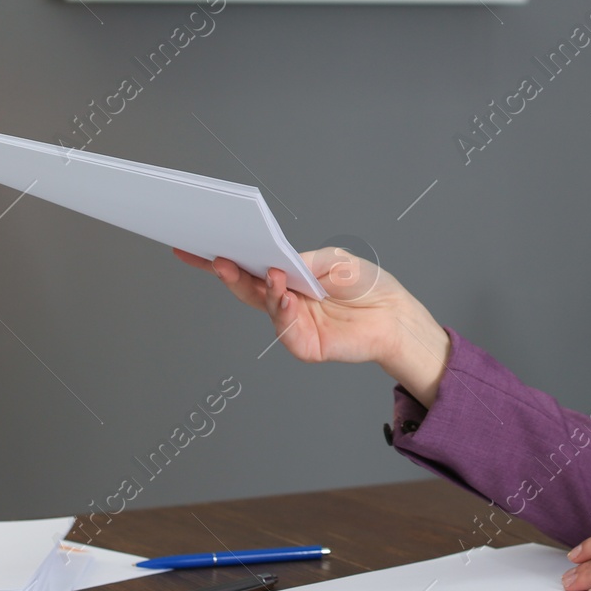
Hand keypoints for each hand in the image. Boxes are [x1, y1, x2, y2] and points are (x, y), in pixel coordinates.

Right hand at [172, 245, 450, 405]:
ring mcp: (291, 323)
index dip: (222, 259)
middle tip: (216, 258)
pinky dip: (282, 309)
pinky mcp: (304, 344)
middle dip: (229, 272)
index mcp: (288, 277)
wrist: (395, 316)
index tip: (195, 246)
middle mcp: (284, 300)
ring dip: (259, 287)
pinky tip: (284, 295)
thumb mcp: (335, 260)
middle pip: (247, 287)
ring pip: (264, 305)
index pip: (249, 266)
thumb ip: (305, 262)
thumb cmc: (366, 285)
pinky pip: (286, 327)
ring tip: (261, 272)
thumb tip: (277, 264)